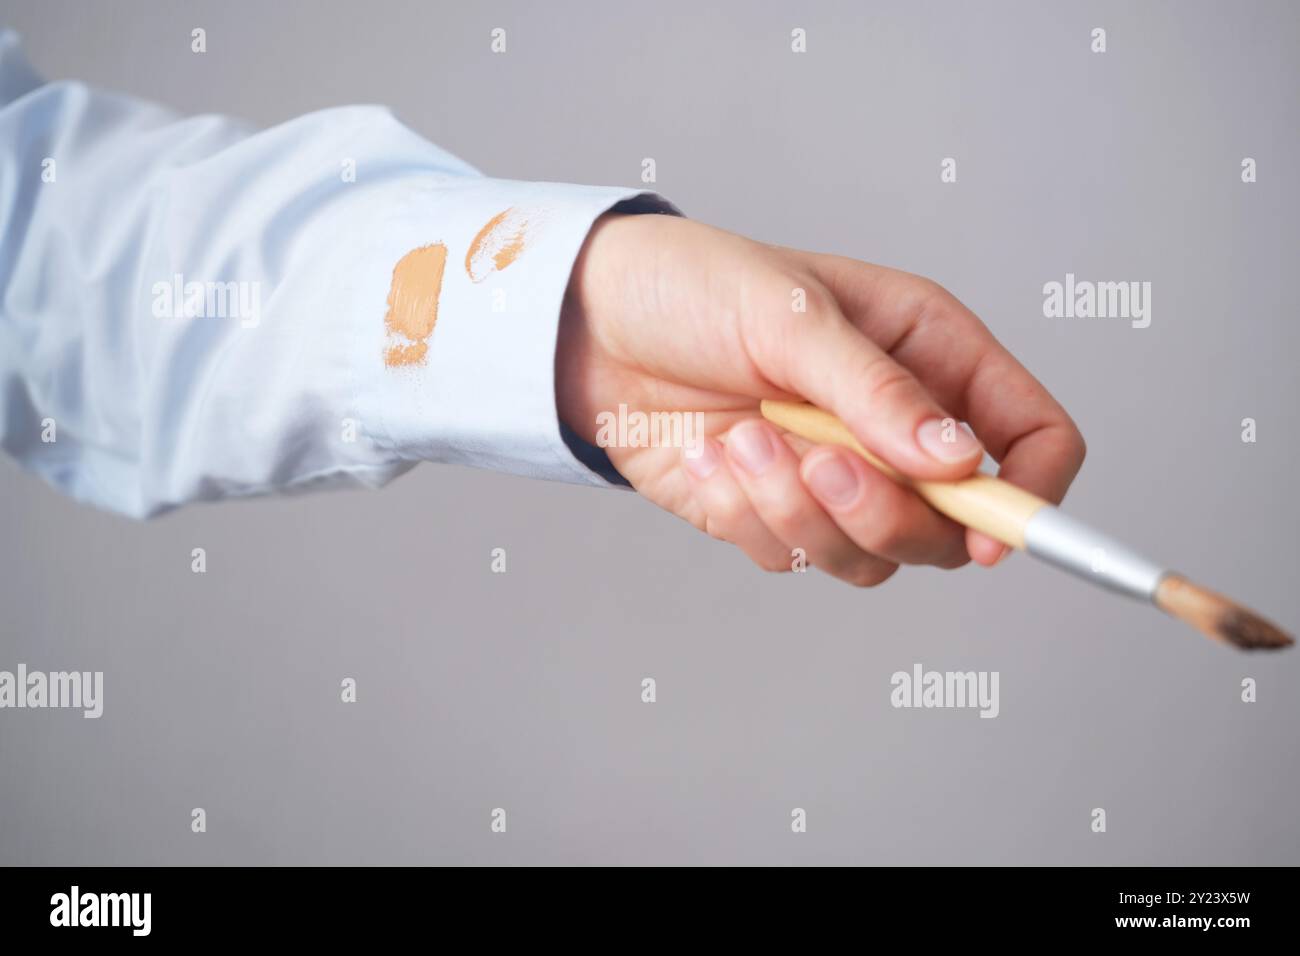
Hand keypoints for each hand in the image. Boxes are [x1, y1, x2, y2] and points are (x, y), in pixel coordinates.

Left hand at [556, 214, 1085, 585]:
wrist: (593, 330)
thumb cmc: (694, 288)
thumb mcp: (790, 316)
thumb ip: (875, 391)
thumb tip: (958, 462)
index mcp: (930, 354)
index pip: (1033, 436)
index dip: (1031, 494)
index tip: (988, 532)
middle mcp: (898, 426)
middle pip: (955, 526)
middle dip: (886, 510)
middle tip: (822, 462)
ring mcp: (840, 478)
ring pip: (875, 556)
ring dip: (805, 512)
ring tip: (744, 439)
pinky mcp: (780, 513)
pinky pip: (795, 557)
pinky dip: (751, 517)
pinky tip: (710, 457)